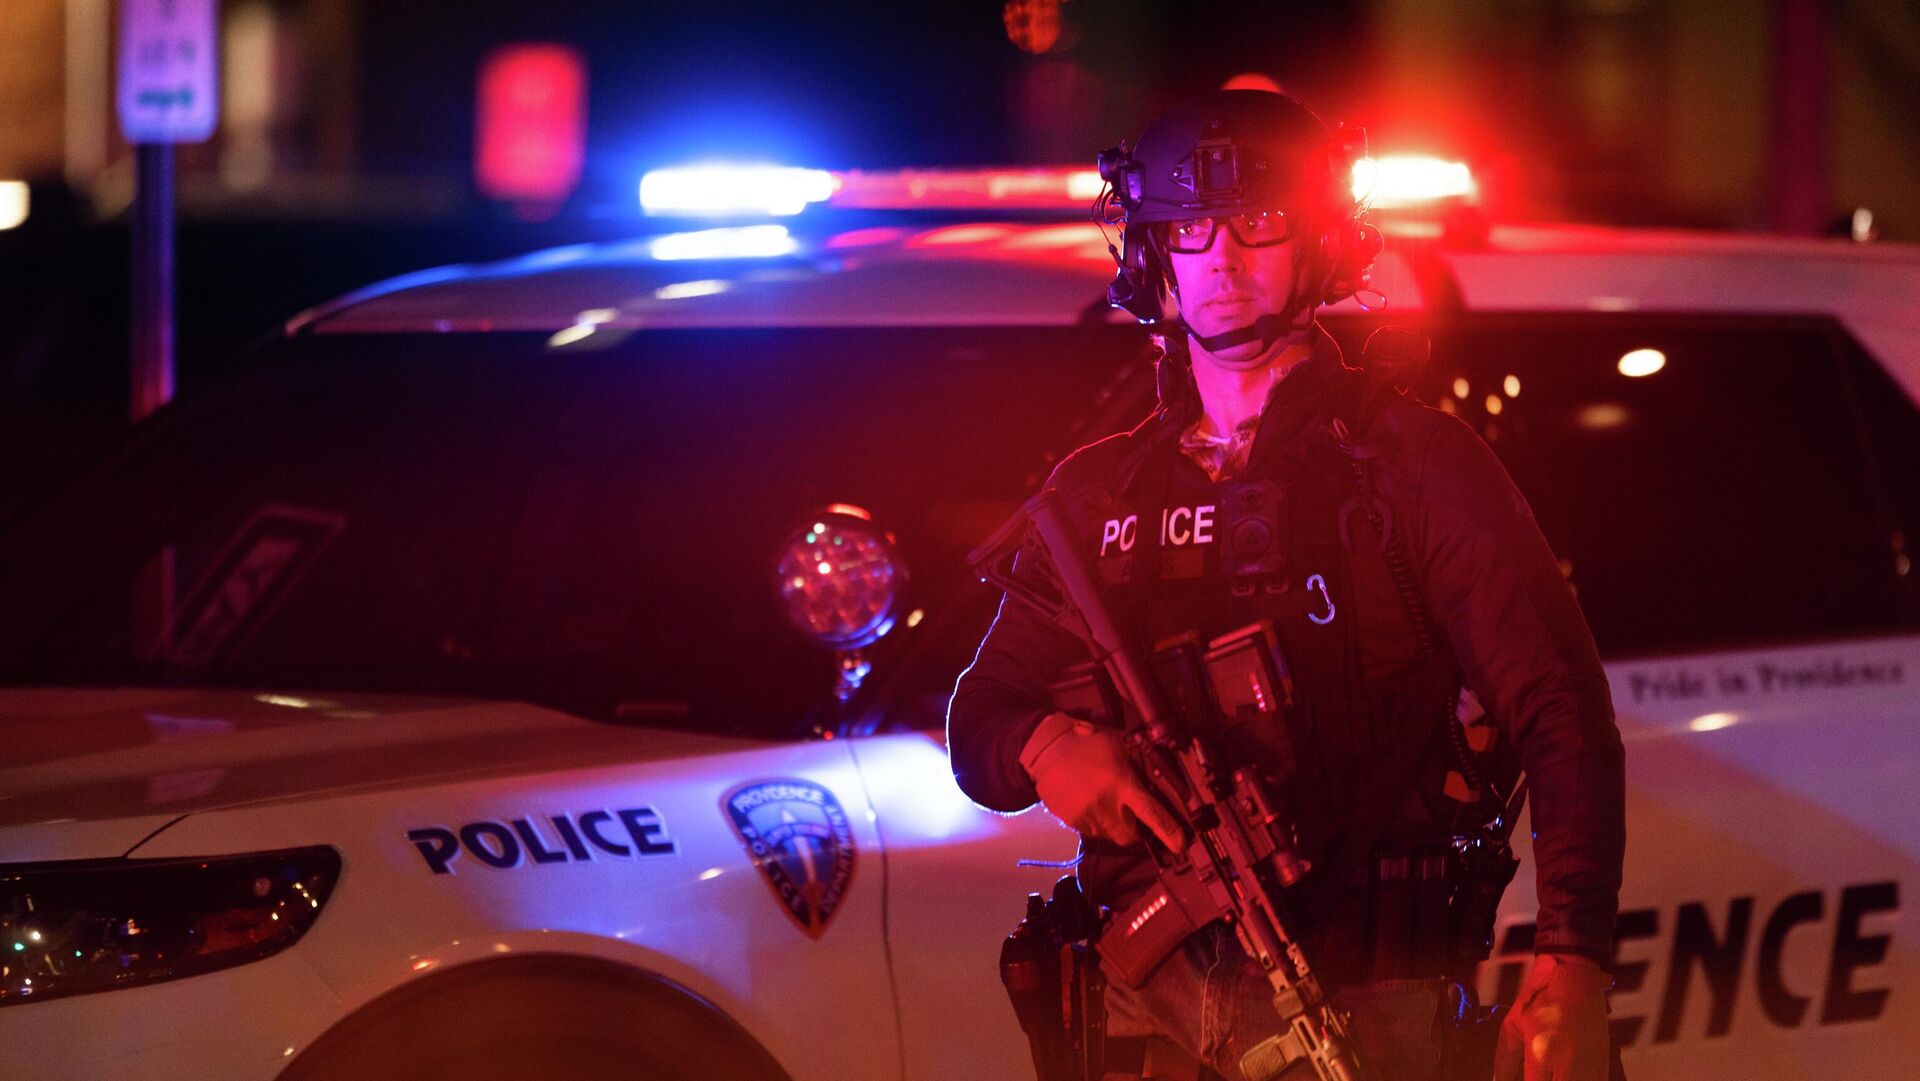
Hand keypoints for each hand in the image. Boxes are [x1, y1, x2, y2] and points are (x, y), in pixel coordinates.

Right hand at [1020, 713, 1185, 850]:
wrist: (1048, 750)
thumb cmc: (1089, 744)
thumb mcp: (1120, 747)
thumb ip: (1140, 766)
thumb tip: (1160, 783)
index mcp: (1122, 785)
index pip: (1152, 813)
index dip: (1169, 832)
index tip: (1180, 845)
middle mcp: (1107, 806)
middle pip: (1131, 836)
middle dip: (1136, 830)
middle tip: (1131, 814)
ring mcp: (1088, 817)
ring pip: (1111, 835)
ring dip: (1114, 825)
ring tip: (1104, 801)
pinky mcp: (1073, 822)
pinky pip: (1092, 831)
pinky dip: (1096, 822)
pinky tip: (1089, 801)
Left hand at [1494, 953, 1611, 1080]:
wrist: (1575, 977)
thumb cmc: (1540, 999)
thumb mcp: (1514, 1025)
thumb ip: (1505, 1060)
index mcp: (1540, 1054)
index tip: (1524, 1079)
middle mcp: (1567, 1063)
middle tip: (1539, 1075)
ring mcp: (1588, 1064)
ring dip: (1562, 1080)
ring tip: (1552, 1073)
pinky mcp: (1603, 1062)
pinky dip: (1581, 1080)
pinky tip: (1566, 1073)